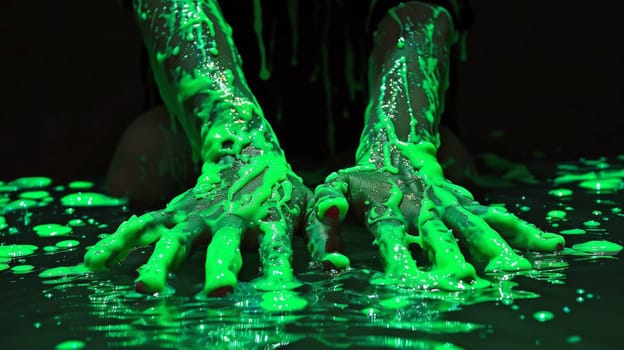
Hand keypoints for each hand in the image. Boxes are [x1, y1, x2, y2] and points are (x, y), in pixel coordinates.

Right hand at [84, 149, 309, 294]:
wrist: (246, 147)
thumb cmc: (283, 188)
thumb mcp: (309, 207)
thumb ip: (325, 237)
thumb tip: (341, 269)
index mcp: (268, 220)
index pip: (276, 250)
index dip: (278, 272)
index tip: (280, 298)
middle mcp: (231, 218)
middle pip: (223, 246)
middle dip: (220, 269)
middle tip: (217, 294)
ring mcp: (198, 213)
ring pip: (177, 238)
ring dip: (162, 263)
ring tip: (146, 289)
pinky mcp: (174, 210)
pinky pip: (143, 225)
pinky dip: (120, 242)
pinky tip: (94, 263)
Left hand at [305, 143, 564, 289]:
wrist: (392, 147)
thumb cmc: (359, 178)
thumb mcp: (333, 185)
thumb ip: (327, 204)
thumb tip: (330, 216)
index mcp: (387, 206)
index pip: (393, 235)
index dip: (400, 256)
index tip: (410, 279)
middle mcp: (422, 205)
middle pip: (441, 233)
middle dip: (457, 256)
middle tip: (471, 279)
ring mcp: (447, 202)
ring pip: (474, 223)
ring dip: (494, 245)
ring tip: (517, 268)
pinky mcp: (465, 201)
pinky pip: (495, 215)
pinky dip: (520, 229)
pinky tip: (548, 244)